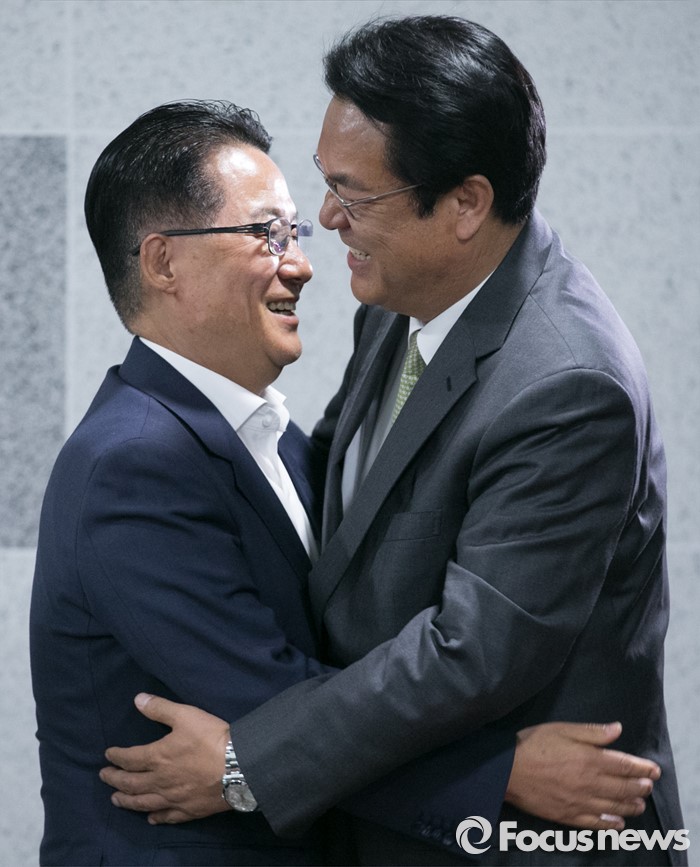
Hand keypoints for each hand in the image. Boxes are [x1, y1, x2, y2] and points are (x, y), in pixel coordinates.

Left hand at [100, 693, 230, 823]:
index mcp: (157, 757)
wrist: (239, 767)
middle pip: (131, 783)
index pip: (129, 759)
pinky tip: (150, 818)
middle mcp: (160, 781)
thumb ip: (160, 708)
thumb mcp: (186, 715)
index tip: (107, 755)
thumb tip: (137, 699)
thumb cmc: (211, 739)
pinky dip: (155, 817)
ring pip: (143, 803)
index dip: (116, 756)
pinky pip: (167, 816)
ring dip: (127, 800)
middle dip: (114, 779)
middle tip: (104, 777)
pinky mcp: (189, 810)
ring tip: (116, 799)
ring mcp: (173, 799)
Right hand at [506, 721, 659, 829]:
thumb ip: (591, 732)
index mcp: (590, 759)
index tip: (654, 769)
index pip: (625, 765)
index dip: (643, 768)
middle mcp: (591, 783)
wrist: (507, 771)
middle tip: (649, 786)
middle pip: (624, 788)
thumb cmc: (533, 744)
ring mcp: (581, 802)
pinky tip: (618, 823)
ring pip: (614, 807)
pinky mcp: (569, 816)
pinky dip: (610, 824)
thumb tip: (617, 729)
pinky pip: (596, 823)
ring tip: (639, 804)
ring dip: (631, 806)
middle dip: (640, 787)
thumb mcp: (561, 729)